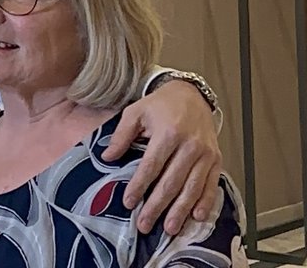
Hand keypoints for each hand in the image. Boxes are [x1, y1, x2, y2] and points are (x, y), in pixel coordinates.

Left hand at [103, 80, 220, 235]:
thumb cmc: (159, 105)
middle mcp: (190, 146)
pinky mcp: (216, 159)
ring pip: (192, 188)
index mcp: (168, 134)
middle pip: (171, 182)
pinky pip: (211, 184)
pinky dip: (205, 202)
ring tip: (170, 229)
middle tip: (145, 224)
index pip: (151, 166)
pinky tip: (197, 217)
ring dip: (180, 211)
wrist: (191, 95)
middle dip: (158, 206)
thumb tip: (107, 157)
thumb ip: (121, 135)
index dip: (139, 186)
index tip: (128, 202)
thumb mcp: (135, 113)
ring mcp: (205, 154)